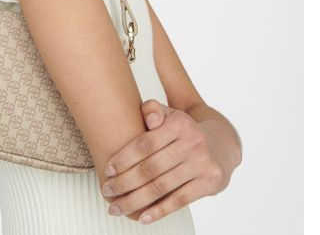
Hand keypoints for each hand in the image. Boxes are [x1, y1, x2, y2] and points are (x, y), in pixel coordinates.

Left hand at [101, 99, 234, 224]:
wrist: (222, 145)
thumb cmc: (184, 130)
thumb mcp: (170, 114)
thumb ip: (153, 110)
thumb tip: (149, 119)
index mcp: (179, 123)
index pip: (145, 143)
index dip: (124, 158)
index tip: (108, 171)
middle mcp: (193, 142)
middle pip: (151, 168)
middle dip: (125, 182)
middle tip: (107, 191)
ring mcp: (202, 164)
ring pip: (161, 186)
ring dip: (135, 200)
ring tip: (117, 208)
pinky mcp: (210, 183)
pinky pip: (179, 200)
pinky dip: (159, 210)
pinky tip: (142, 217)